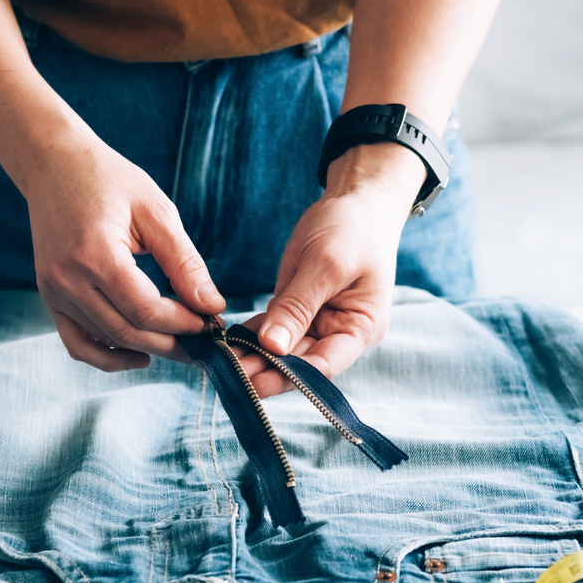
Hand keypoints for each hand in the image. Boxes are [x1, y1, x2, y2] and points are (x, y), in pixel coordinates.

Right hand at [25, 134, 224, 370]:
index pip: (146, 309)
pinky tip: (140, 354)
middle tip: (204, 343)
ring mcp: (53, 291)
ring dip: (147, 348)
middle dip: (171, 343)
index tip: (211, 321)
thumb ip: (184, 262)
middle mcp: (66, 280)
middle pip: (127, 331)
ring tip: (181, 344)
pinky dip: (108, 356)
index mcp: (94, 254)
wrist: (55, 165)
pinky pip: (77, 343)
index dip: (183, 323)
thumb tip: (212, 306)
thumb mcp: (156, 212)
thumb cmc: (110, 181)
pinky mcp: (50, 297)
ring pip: (107, 339)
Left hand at [240, 142, 423, 396]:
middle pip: (302, 363)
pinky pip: (273, 329)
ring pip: (284, 350)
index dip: (290, 378)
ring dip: (255, 357)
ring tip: (221, 363)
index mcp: (361, 328)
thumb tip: (272, 347)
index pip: (325, 366)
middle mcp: (341, 332)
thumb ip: (298, 307)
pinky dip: (252, 336)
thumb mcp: (325, 263)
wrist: (358, 200)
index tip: (255, 382)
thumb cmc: (354, 227)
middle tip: (228, 375)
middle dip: (266, 370)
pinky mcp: (298, 308)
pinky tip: (227, 343)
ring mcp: (319, 321)